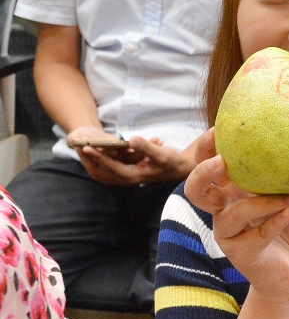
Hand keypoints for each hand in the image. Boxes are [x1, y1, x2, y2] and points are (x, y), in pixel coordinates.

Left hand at [71, 129, 192, 186]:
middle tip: (78, 146)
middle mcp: (128, 179)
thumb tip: (131, 139)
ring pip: (103, 172)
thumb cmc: (171, 161)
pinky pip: (108, 170)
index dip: (99, 157)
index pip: (112, 167)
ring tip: (82, 148)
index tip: (87, 147)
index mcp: (135, 176)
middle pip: (103, 173)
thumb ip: (146, 146)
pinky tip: (95, 153)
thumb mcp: (161, 153)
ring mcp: (127, 178)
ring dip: (92, 161)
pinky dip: (100, 162)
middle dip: (89, 160)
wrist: (179, 169)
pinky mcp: (128, 174)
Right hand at [185, 129, 288, 304]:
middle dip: (203, 173)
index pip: (210, 166)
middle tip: (222, 161)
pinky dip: (275, 222)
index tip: (219, 128)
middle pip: (196, 190)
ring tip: (287, 198)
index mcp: (233, 193)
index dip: (208, 148)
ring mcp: (229, 234)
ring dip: (260, 203)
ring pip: (231, 214)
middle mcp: (225, 212)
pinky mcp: (240, 254)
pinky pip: (256, 235)